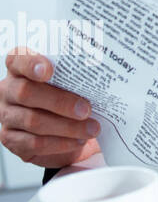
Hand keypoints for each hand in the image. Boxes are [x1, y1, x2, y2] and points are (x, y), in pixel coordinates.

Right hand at [0, 47, 101, 168]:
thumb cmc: (71, 97)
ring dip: (66, 127)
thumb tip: (102, 73)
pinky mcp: (11, 138)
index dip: (30, 63)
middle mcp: (8, 89)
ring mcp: (7, 115)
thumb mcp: (73, 82)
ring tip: (91, 129)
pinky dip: (60, 143)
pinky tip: (77, 140)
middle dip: (60, 102)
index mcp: (20, 68)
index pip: (17, 58)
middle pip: (25, 92)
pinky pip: (33, 142)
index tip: (48, 70)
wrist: (66, 130)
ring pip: (32, 120)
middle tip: (86, 109)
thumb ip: (77, 75)